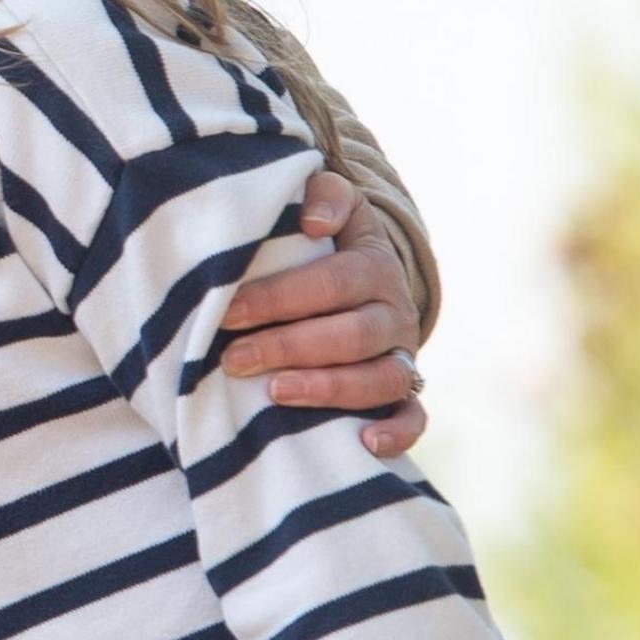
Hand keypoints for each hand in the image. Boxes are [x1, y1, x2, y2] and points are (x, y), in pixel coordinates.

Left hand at [220, 168, 429, 456]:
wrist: (360, 279)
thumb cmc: (319, 244)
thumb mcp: (327, 206)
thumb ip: (322, 197)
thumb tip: (311, 221)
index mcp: (372, 266)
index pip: (332, 282)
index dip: (280, 298)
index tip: (225, 311)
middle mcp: (394, 313)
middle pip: (353, 335)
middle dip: (289, 347)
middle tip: (232, 359)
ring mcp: (402, 355)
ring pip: (382, 379)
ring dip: (329, 389)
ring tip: (274, 393)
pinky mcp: (405, 393)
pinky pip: (414, 418)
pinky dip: (396, 432)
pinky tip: (364, 442)